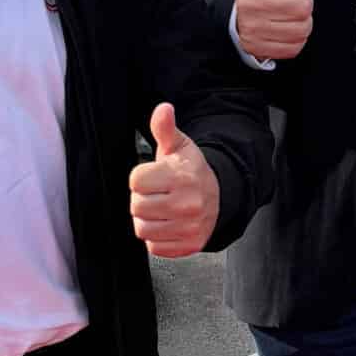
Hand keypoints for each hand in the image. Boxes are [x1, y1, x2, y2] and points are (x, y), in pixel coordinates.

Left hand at [129, 102, 219, 258]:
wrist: (219, 196)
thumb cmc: (191, 171)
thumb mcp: (179, 146)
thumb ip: (165, 128)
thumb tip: (163, 109)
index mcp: (181, 177)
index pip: (136, 181)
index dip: (140, 178)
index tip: (153, 177)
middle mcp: (187, 204)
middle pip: (136, 206)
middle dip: (142, 199)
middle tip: (157, 194)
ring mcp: (189, 227)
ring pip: (142, 229)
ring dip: (147, 220)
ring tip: (160, 209)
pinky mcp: (189, 245)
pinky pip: (154, 247)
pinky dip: (157, 238)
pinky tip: (168, 224)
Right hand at [235, 0, 312, 60]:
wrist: (238, 15)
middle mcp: (251, 4)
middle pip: (304, 7)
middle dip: (301, 3)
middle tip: (287, 0)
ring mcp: (255, 29)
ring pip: (302, 28)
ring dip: (300, 22)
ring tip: (286, 15)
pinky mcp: (260, 49)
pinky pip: (295, 47)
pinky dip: (294, 40)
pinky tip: (282, 29)